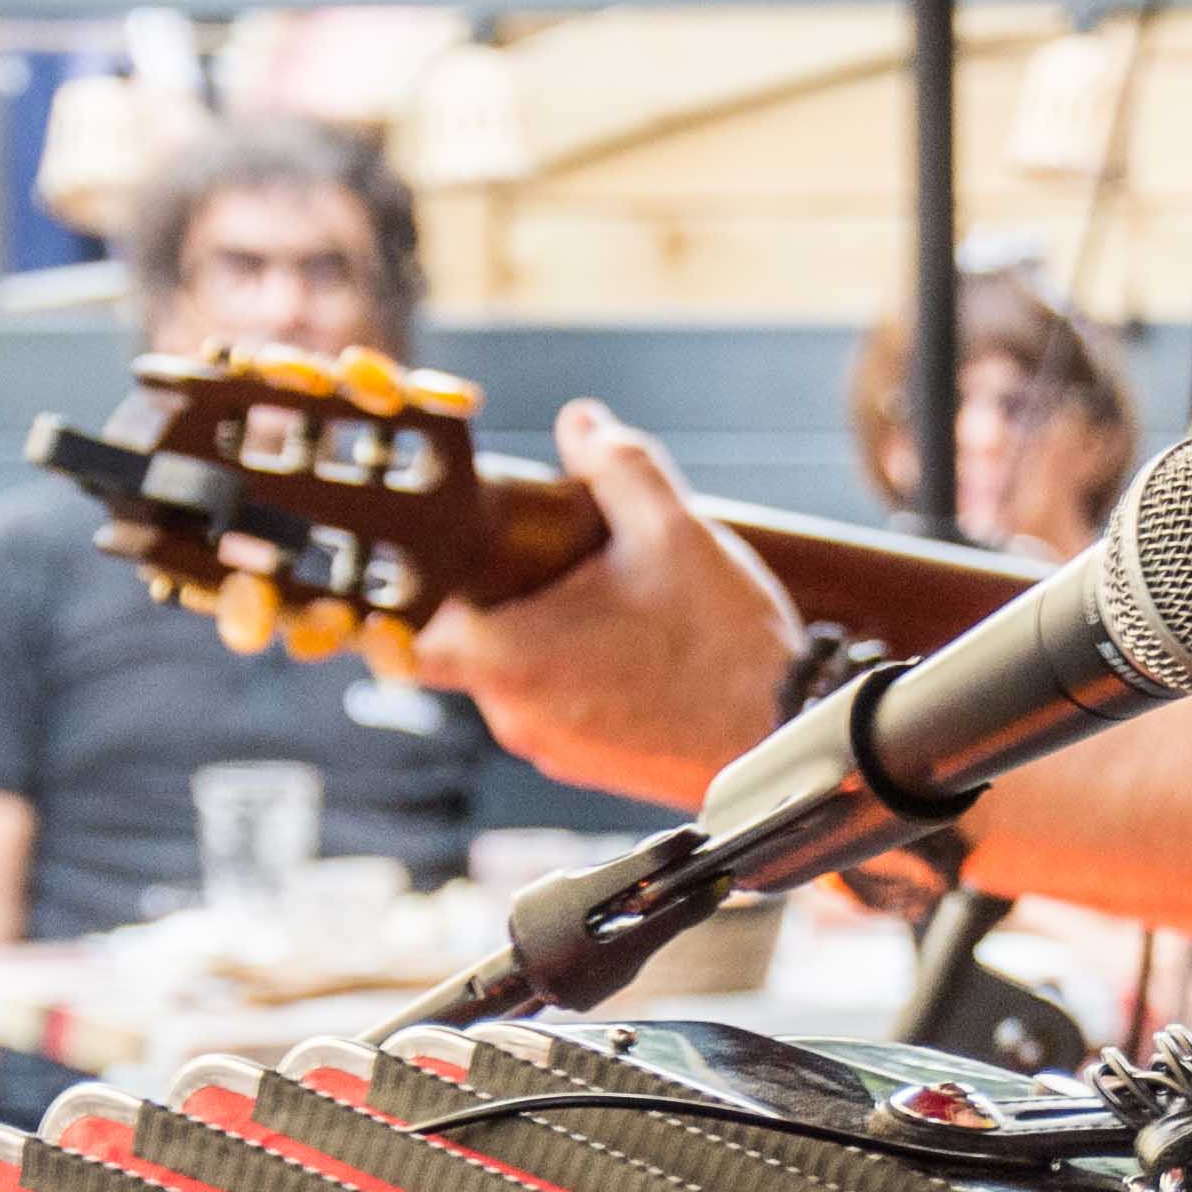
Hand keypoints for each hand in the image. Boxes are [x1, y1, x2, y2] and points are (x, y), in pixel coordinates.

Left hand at [410, 400, 802, 809]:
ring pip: (514, 678)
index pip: (405, 637)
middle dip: (498, 598)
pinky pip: (555, 708)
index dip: (407, 596)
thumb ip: (618, 465)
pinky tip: (630, 644)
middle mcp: (516, 715)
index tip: (427, 561)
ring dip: (540, 636)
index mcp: (512, 659)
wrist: (786, 741)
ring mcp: (551, 749)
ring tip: (604, 599)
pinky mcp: (587, 768)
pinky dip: (574, 674)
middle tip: (548, 555)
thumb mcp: (673, 530)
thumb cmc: (726, 648)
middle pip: (466, 647)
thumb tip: (582, 423)